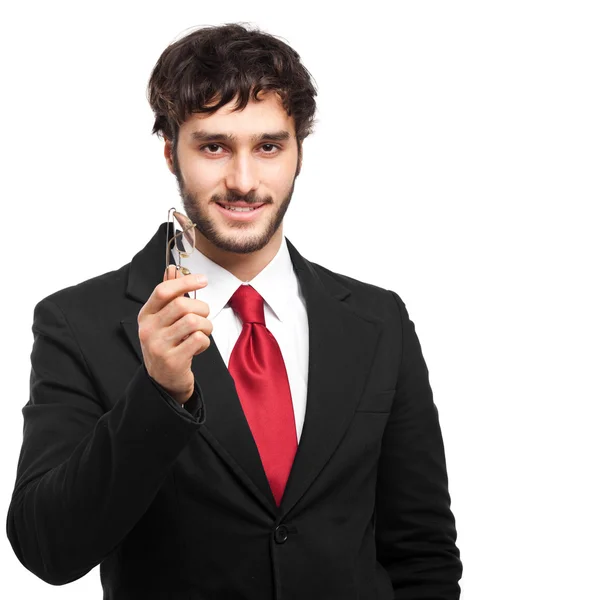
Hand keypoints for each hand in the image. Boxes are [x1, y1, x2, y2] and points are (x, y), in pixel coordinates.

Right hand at [137, 266, 211, 403]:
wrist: (163, 381)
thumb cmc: (168, 345)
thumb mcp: (163, 320)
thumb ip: (170, 295)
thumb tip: (173, 268)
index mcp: (146, 315)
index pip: (163, 291)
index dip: (185, 282)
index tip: (203, 280)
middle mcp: (148, 329)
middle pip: (182, 305)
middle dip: (202, 308)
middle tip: (204, 317)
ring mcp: (158, 346)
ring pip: (194, 322)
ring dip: (206, 326)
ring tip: (202, 333)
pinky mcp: (172, 360)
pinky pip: (199, 340)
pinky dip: (205, 342)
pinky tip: (197, 347)